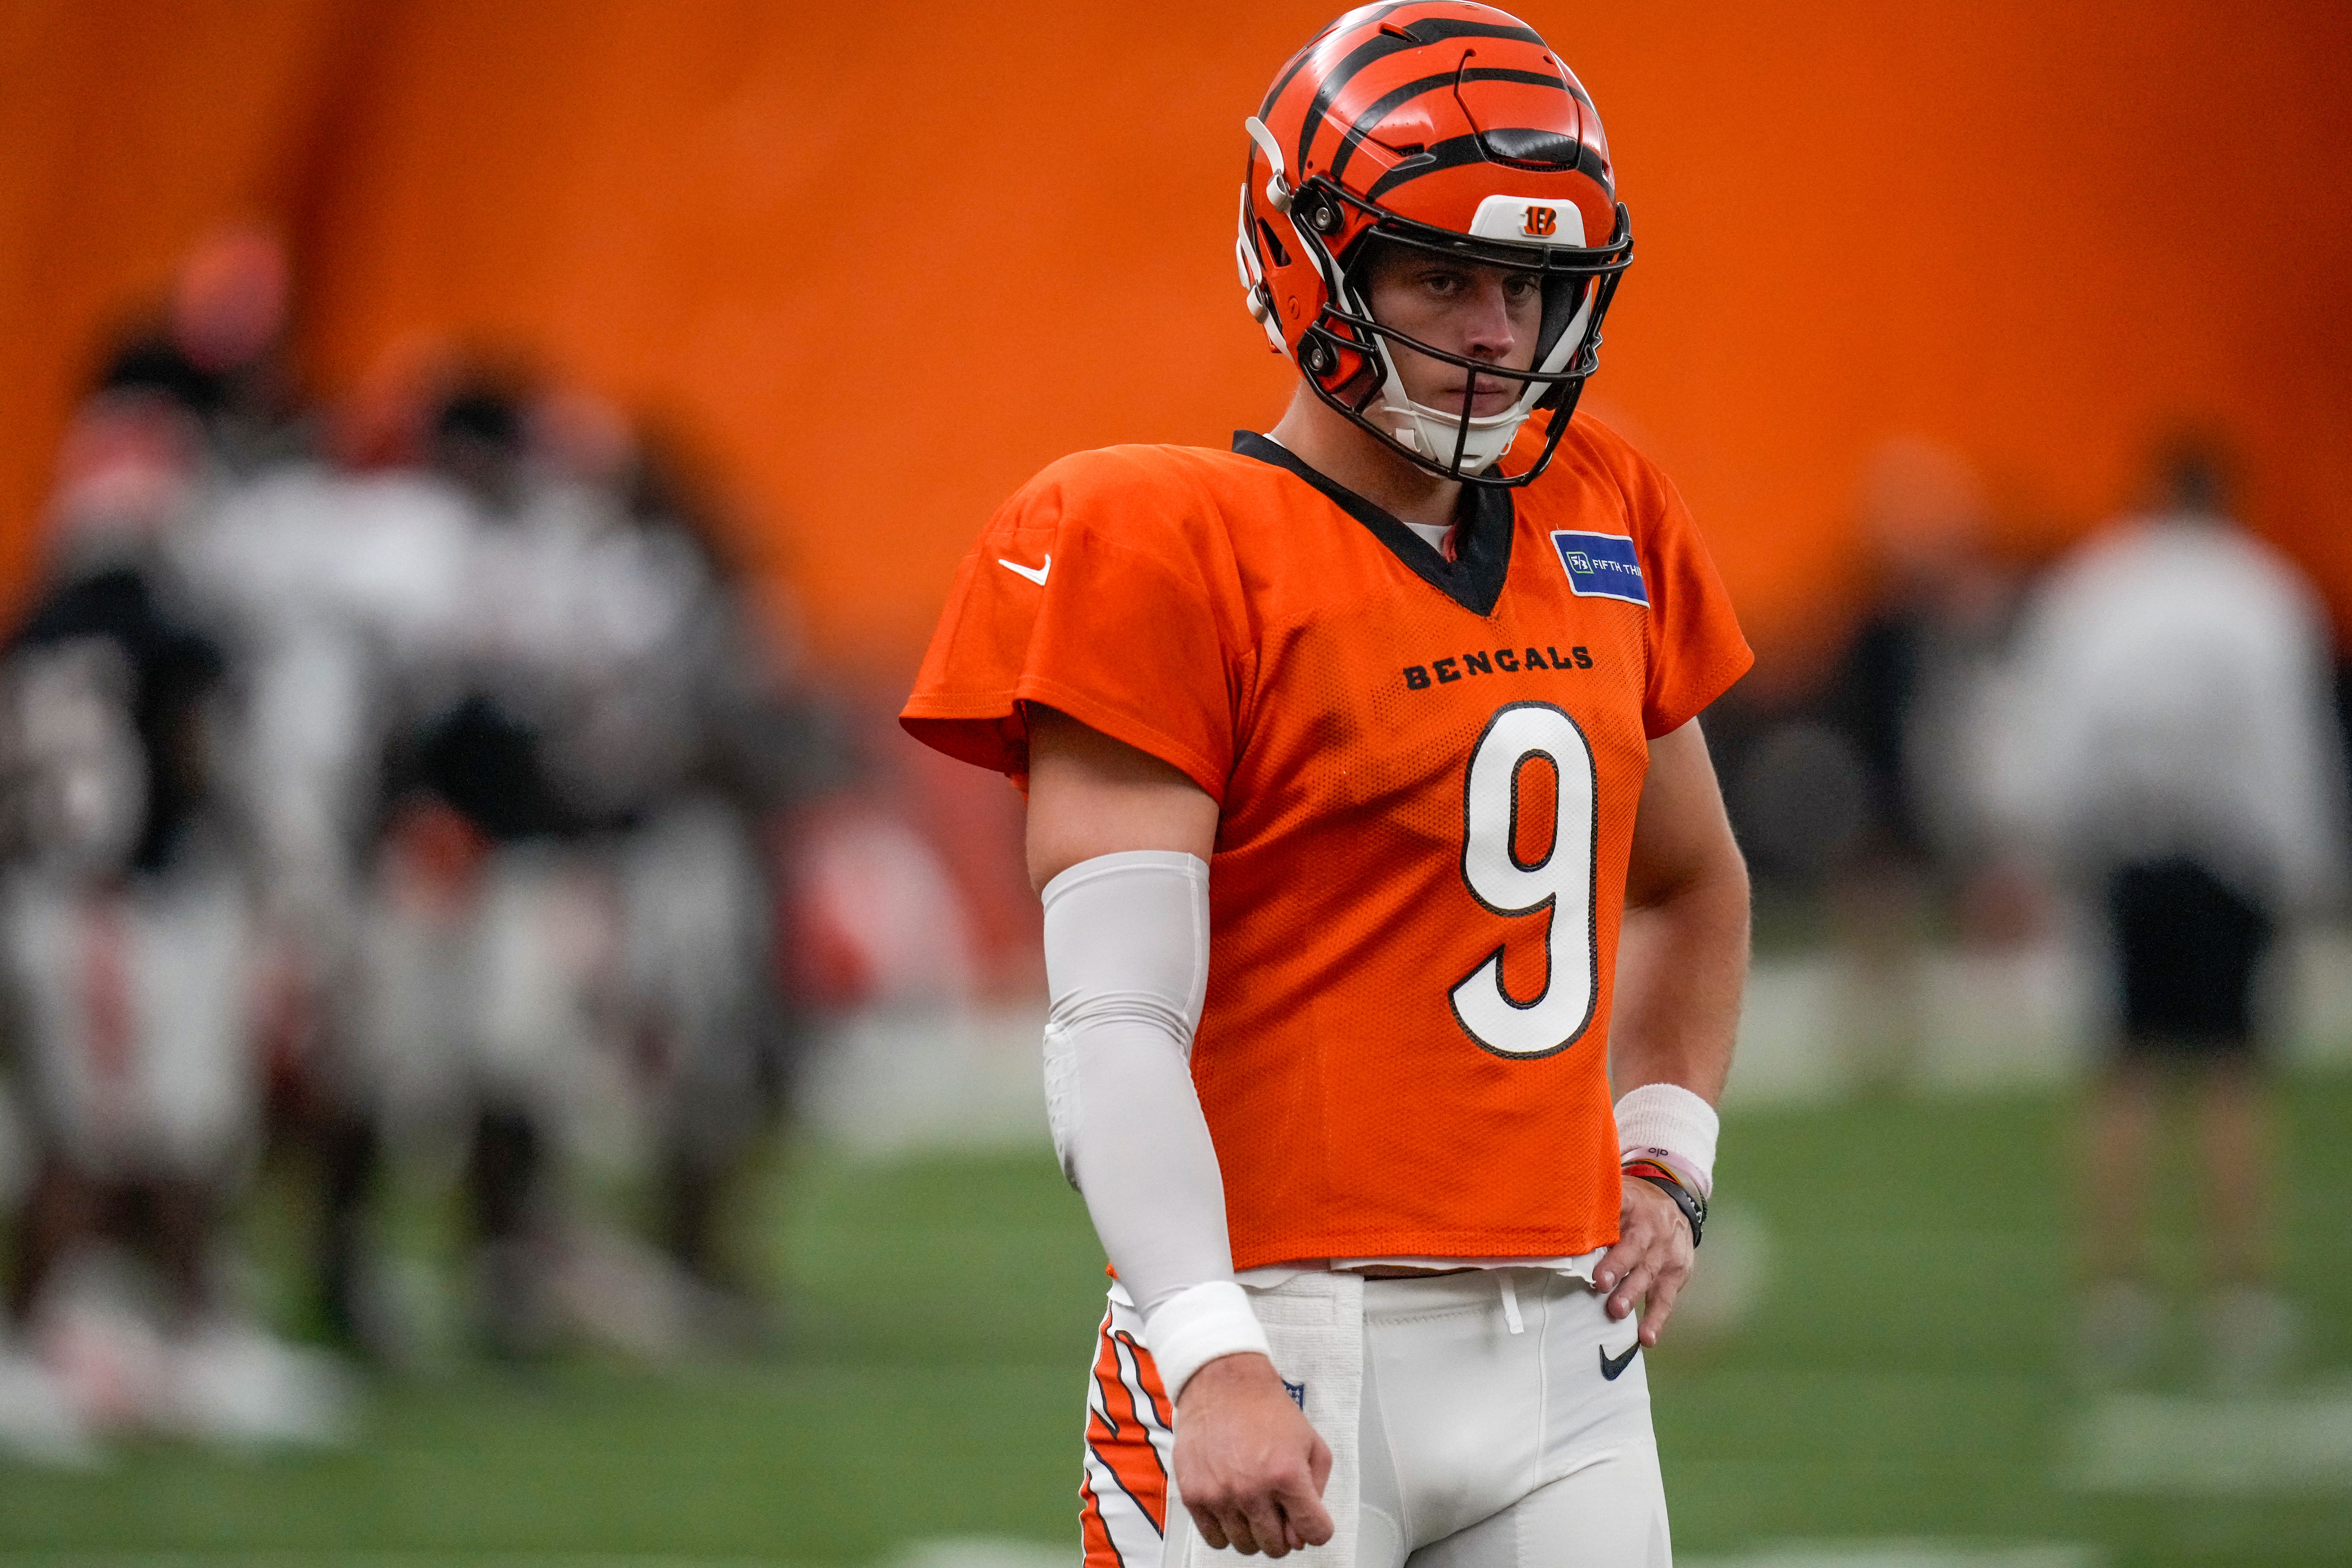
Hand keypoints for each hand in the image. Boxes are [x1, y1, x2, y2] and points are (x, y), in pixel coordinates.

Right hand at [1172, 1351, 1333, 1555]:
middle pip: (1278, 1547)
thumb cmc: (1267, 1410)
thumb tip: (1304, 1530)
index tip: (1309, 1521)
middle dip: (1284, 1533)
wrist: (1223, 1384)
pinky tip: (1232, 1508)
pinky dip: (1227, 1531)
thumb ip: (1317, 1489)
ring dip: (1255, 1532)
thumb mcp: (1312, 1442)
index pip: (1314, 1533)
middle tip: (1278, 1510)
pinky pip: (1215, 1539)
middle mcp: (1253, 1490)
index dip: (1316, 1530)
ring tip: (1253, 1505)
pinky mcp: (1194, 1496)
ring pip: (1246, 1547)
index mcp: (1287, 1475)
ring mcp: (1221, 1496)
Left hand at [1595, 1174, 1695, 1345]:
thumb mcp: (1618, 1195)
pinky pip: (1666, 1298)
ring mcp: (1665, 1253)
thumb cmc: (1635, 1207)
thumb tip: (1551, 1210)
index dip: (1603, 1224)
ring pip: (1648, 1274)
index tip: (1584, 1237)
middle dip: (1617, 1265)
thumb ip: (1592, 1204)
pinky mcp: (1676, 1274)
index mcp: (1631, 1204)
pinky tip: (1647, 1337)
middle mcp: (1650, 1228)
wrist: (1679, 1207)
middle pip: (1634, 1247)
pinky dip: (1656, 1319)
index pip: (1617, 1208)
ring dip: (1632, 1293)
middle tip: (1601, 1283)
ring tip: (1617, 1312)